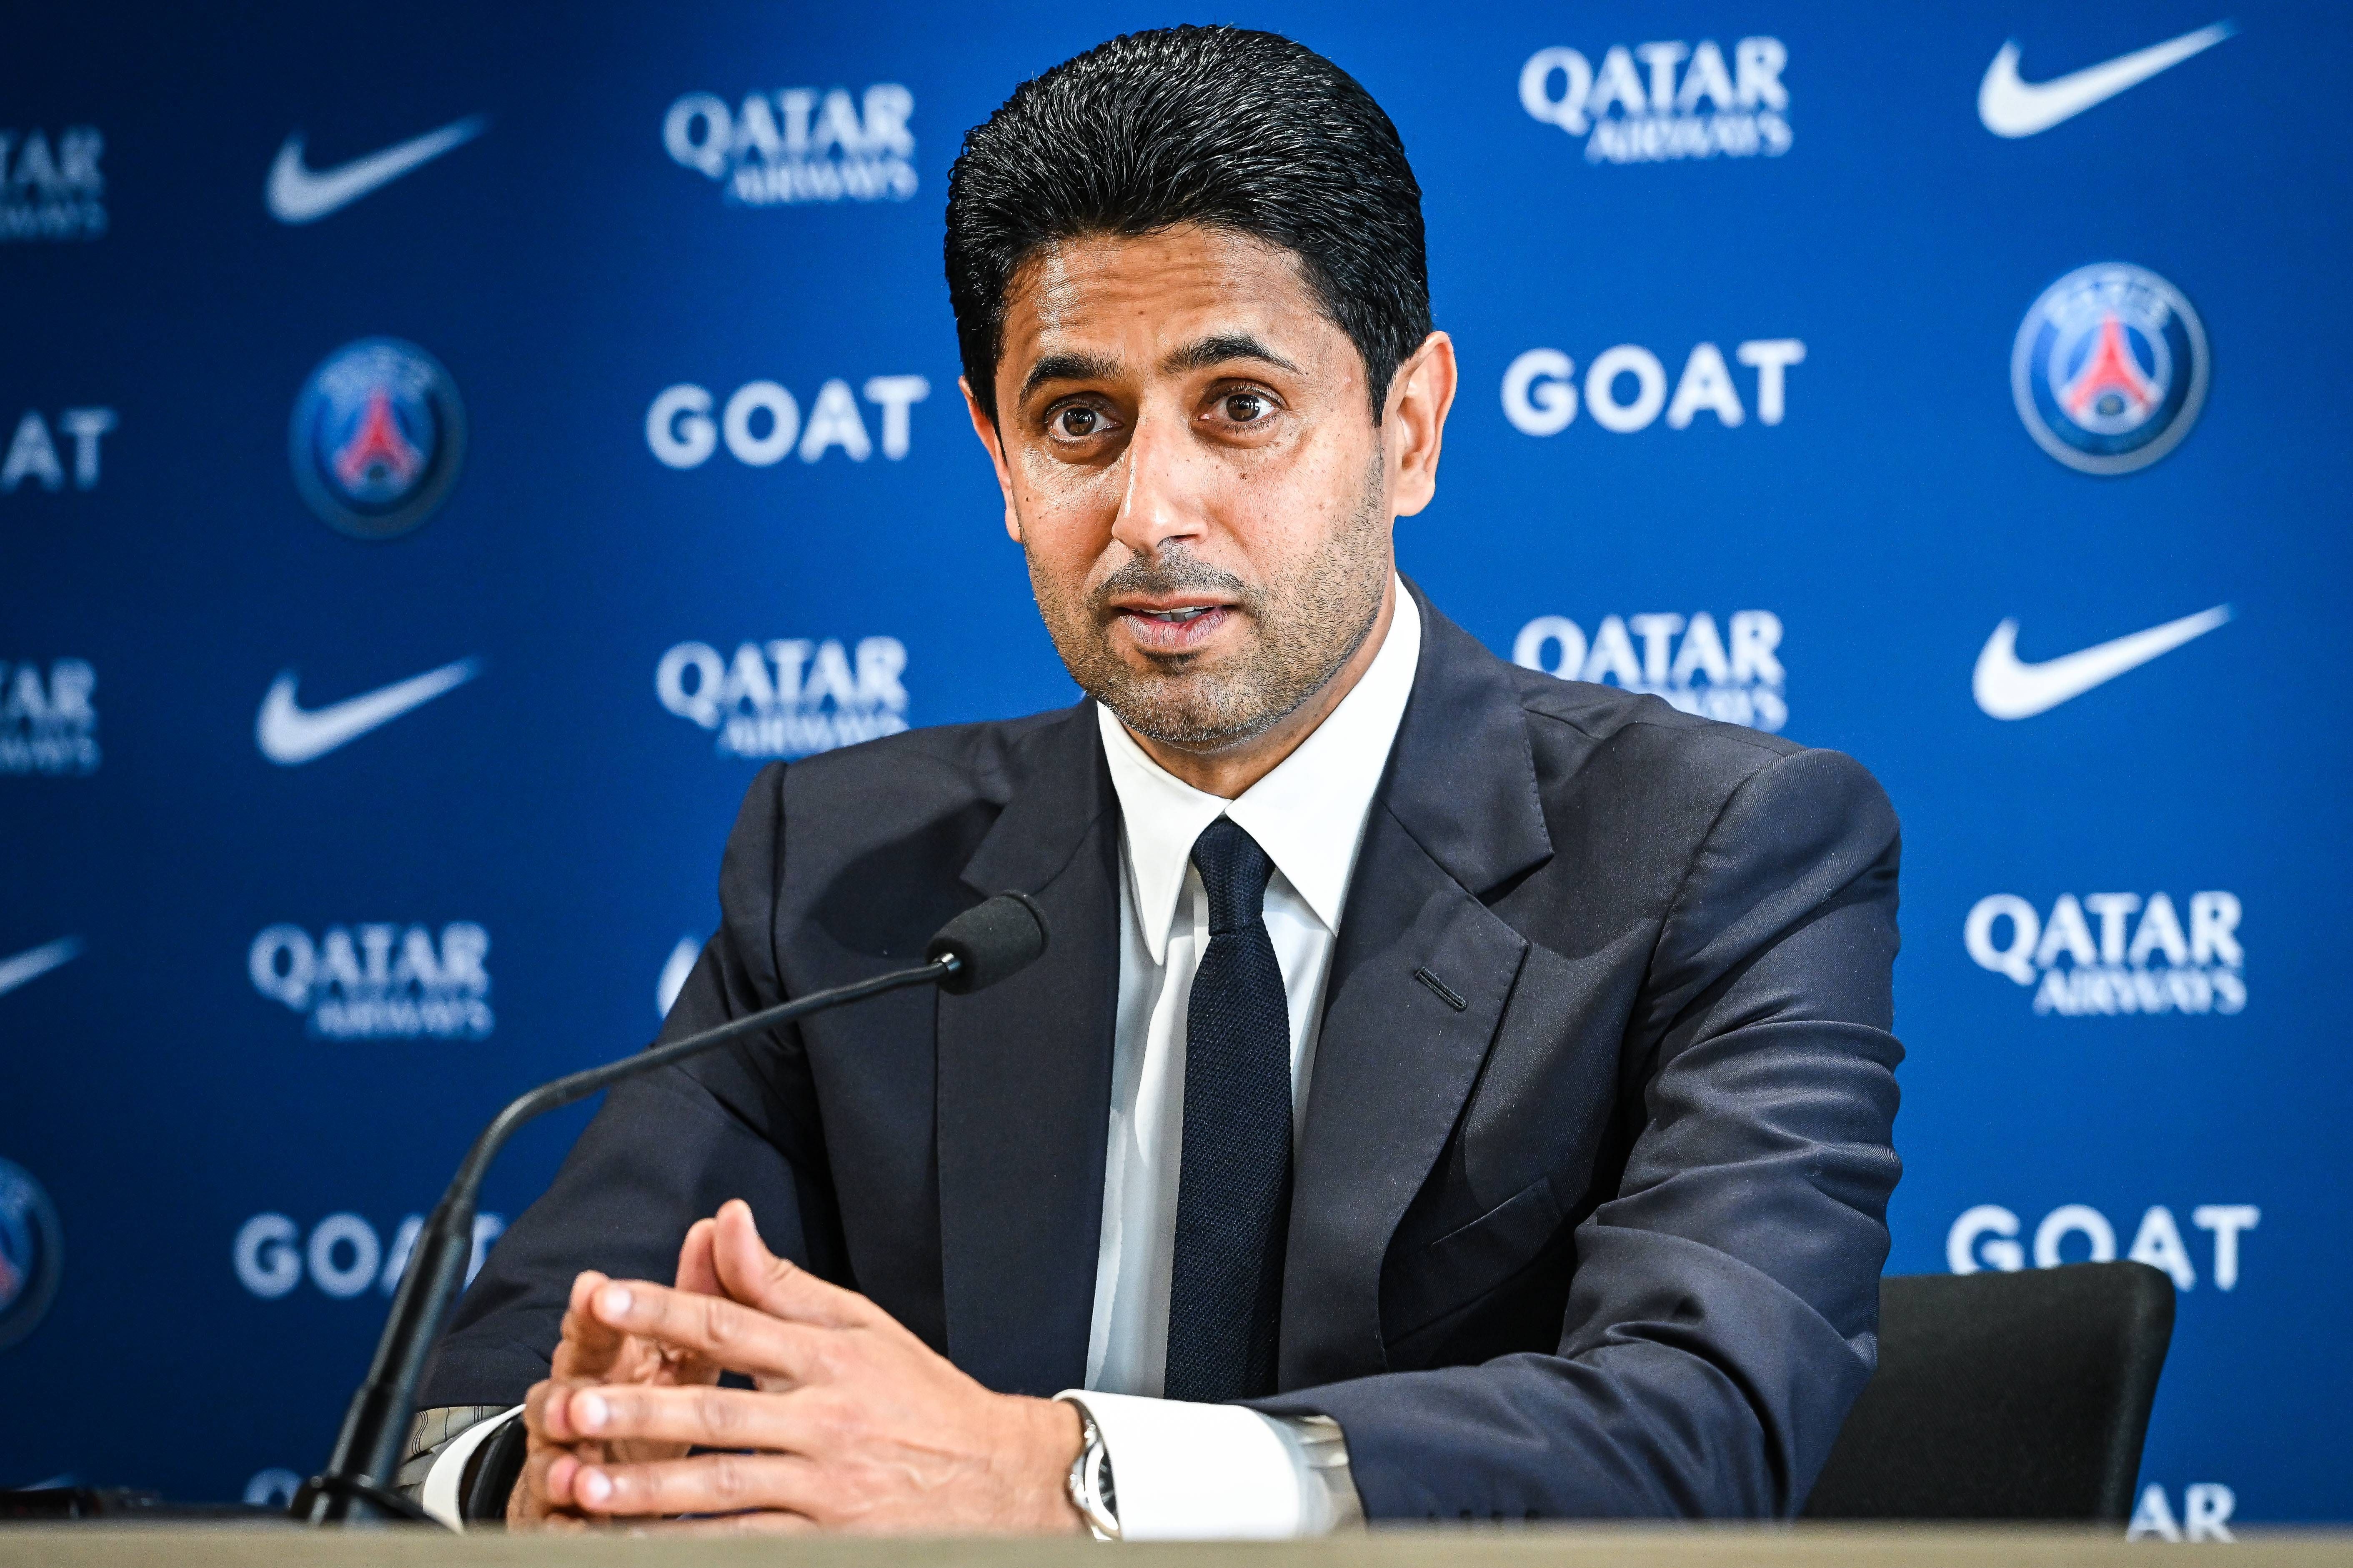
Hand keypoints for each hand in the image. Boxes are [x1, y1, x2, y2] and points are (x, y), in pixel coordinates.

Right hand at [512, 1218, 724, 1527]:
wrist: (616, 1481)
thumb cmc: (655, 1402)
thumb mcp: (683, 1349)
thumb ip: (702, 1293)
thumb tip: (723, 1221)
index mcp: (607, 1365)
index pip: (594, 1333)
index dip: (594, 1315)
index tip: (595, 1290)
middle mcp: (574, 1412)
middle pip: (558, 1403)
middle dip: (566, 1400)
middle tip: (576, 1403)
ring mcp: (562, 1468)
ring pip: (552, 1467)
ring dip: (560, 1470)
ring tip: (573, 1476)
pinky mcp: (561, 1520)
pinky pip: (561, 1529)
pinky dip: (568, 1532)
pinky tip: (582, 1536)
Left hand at [534, 1199, 1086, 1533]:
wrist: (999, 1479)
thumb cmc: (920, 1395)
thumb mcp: (861, 1324)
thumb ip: (781, 1282)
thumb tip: (725, 1219)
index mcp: (830, 1355)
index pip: (733, 1324)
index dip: (665, 1309)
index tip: (604, 1298)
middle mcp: (827, 1417)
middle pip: (719, 1411)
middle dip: (639, 1410)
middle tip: (571, 1405)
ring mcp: (828, 1486)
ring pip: (724, 1487)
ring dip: (649, 1490)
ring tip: (581, 1485)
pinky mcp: (831, 1540)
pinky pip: (748, 1543)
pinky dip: (693, 1544)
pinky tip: (640, 1543)